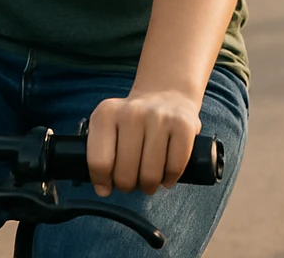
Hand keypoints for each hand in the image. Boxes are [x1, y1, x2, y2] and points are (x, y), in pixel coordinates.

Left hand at [85, 88, 202, 196]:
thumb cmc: (134, 121)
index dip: (103, 182)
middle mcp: (132, 112)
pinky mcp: (184, 125)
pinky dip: (170, 178)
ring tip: (149, 179)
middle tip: (133, 180)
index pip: (99, 163)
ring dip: (149, 185)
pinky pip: (174, 168)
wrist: (167, 92)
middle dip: (128, 186)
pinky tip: (166, 172)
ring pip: (150, 175)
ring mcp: (160, 117)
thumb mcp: (109, 128)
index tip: (109, 184)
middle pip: (124, 174)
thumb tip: (103, 190)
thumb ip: (100, 157)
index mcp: (107, 114)